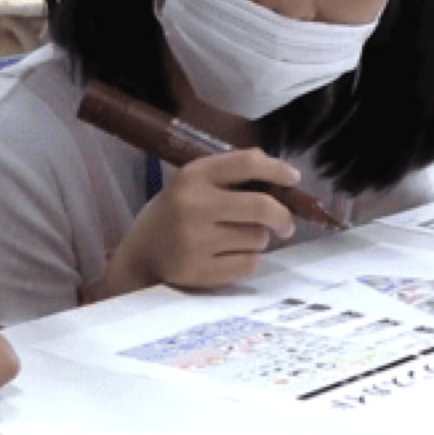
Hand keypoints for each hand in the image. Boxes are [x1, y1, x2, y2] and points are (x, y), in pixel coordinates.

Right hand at [97, 149, 298, 296]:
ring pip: (258, 238)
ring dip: (257, 240)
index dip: (277, 170)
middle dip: (282, 216)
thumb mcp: (192, 185)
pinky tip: (227, 258)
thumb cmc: (175, 215)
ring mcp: (194, 241)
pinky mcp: (199, 271)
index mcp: (192, 176)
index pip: (247, 163)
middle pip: (262, 206)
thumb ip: (230, 177)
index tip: (293, 179)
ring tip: (234, 240)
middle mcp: (192, 205)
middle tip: (285, 225)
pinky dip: (247, 262)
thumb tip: (282, 177)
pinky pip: (249, 264)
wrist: (140, 256)